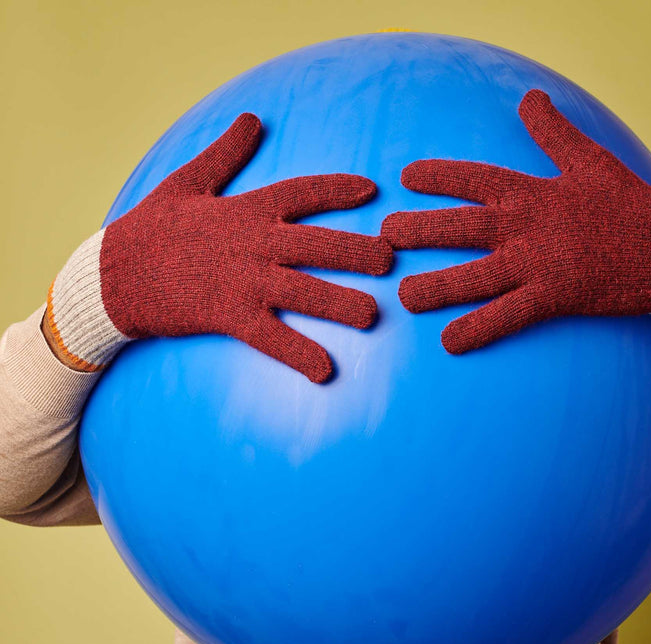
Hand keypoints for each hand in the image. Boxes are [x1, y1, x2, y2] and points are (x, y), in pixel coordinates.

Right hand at [47, 113, 392, 382]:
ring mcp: (244, 281)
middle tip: (391, 261)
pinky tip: (326, 373)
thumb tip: (252, 118)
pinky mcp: (230, 316)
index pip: (303, 191)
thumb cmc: (152, 227)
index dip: (339, 189)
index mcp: (247, 209)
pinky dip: (299, 356)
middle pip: (319, 245)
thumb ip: (226, 153)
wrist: (112, 274)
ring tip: (374, 317)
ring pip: (305, 291)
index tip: (372, 190)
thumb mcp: (187, 180)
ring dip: (342, 304)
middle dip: (358, 252)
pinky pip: (272, 338)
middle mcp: (254, 243)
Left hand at [382, 90, 650, 353]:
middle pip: (462, 227)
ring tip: (404, 296)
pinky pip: (507, 316)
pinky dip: (478, 330)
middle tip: (385, 237)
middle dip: (421, 230)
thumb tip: (529, 97)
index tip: (406, 177)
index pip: (476, 178)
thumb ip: (554, 132)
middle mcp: (527, 227)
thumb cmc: (630, 205)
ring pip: (475, 276)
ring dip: (437, 286)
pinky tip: (449, 342)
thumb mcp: (592, 159)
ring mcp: (538, 263)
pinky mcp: (554, 297)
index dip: (439, 176)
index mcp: (533, 192)